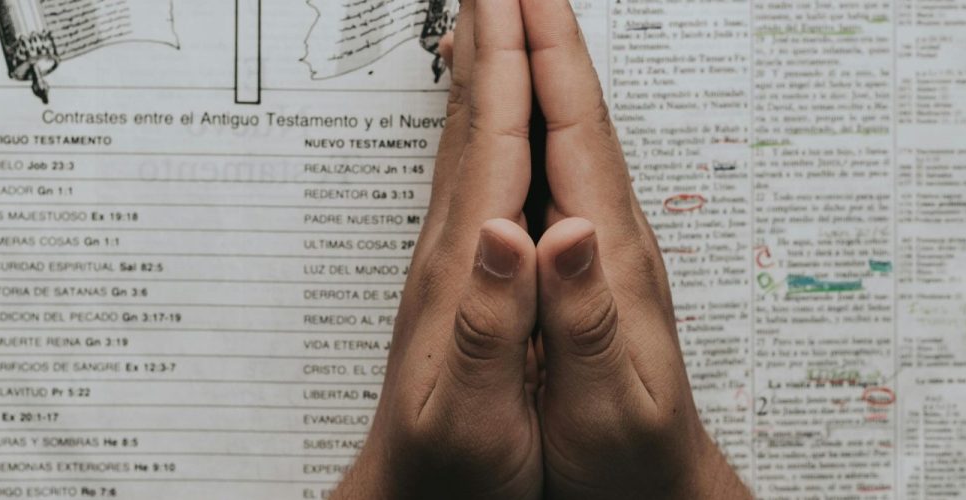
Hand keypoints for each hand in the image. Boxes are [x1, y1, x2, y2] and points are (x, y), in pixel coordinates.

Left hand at [330, 0, 545, 497]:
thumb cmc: (454, 472)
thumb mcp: (481, 413)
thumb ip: (495, 321)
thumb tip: (508, 233)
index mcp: (467, 272)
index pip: (494, 146)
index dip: (514, 66)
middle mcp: (453, 251)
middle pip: (472, 122)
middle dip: (493, 39)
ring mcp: (451, 260)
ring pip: (466, 140)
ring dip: (481, 70)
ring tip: (489, 15)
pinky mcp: (457, 277)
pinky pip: (469, 174)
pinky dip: (479, 123)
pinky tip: (481, 114)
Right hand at [518, 0, 751, 497]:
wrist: (659, 489)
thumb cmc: (629, 456)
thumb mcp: (607, 398)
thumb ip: (584, 315)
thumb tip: (565, 233)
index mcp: (609, 256)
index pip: (575, 130)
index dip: (545, 55)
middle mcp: (608, 238)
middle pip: (571, 112)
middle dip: (538, 35)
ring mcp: (598, 248)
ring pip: (561, 133)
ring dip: (534, 67)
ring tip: (506, 18)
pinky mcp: (584, 267)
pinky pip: (550, 169)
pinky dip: (528, 122)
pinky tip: (517, 115)